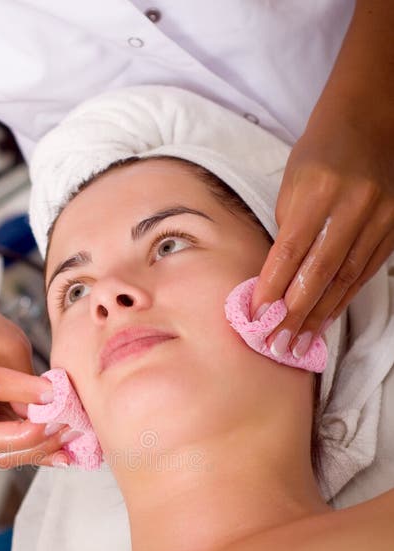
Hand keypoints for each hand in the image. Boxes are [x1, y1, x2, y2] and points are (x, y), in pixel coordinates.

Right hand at [0, 305, 71, 467]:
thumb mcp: (8, 344)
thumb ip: (24, 377)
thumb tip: (52, 407)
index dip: (25, 391)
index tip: (56, 393)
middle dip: (33, 436)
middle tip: (67, 425)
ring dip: (39, 449)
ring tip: (71, 436)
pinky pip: (6, 455)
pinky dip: (36, 454)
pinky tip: (62, 454)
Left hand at [250, 103, 393, 359]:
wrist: (373, 119)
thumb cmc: (321, 152)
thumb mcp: (293, 182)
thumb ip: (288, 230)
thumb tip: (277, 281)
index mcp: (319, 189)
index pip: (291, 249)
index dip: (274, 287)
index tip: (257, 317)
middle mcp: (354, 204)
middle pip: (320, 271)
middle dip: (296, 313)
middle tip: (277, 344)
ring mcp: (380, 216)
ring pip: (346, 277)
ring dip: (320, 315)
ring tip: (299, 343)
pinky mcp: (393, 227)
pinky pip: (364, 272)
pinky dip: (342, 299)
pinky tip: (325, 320)